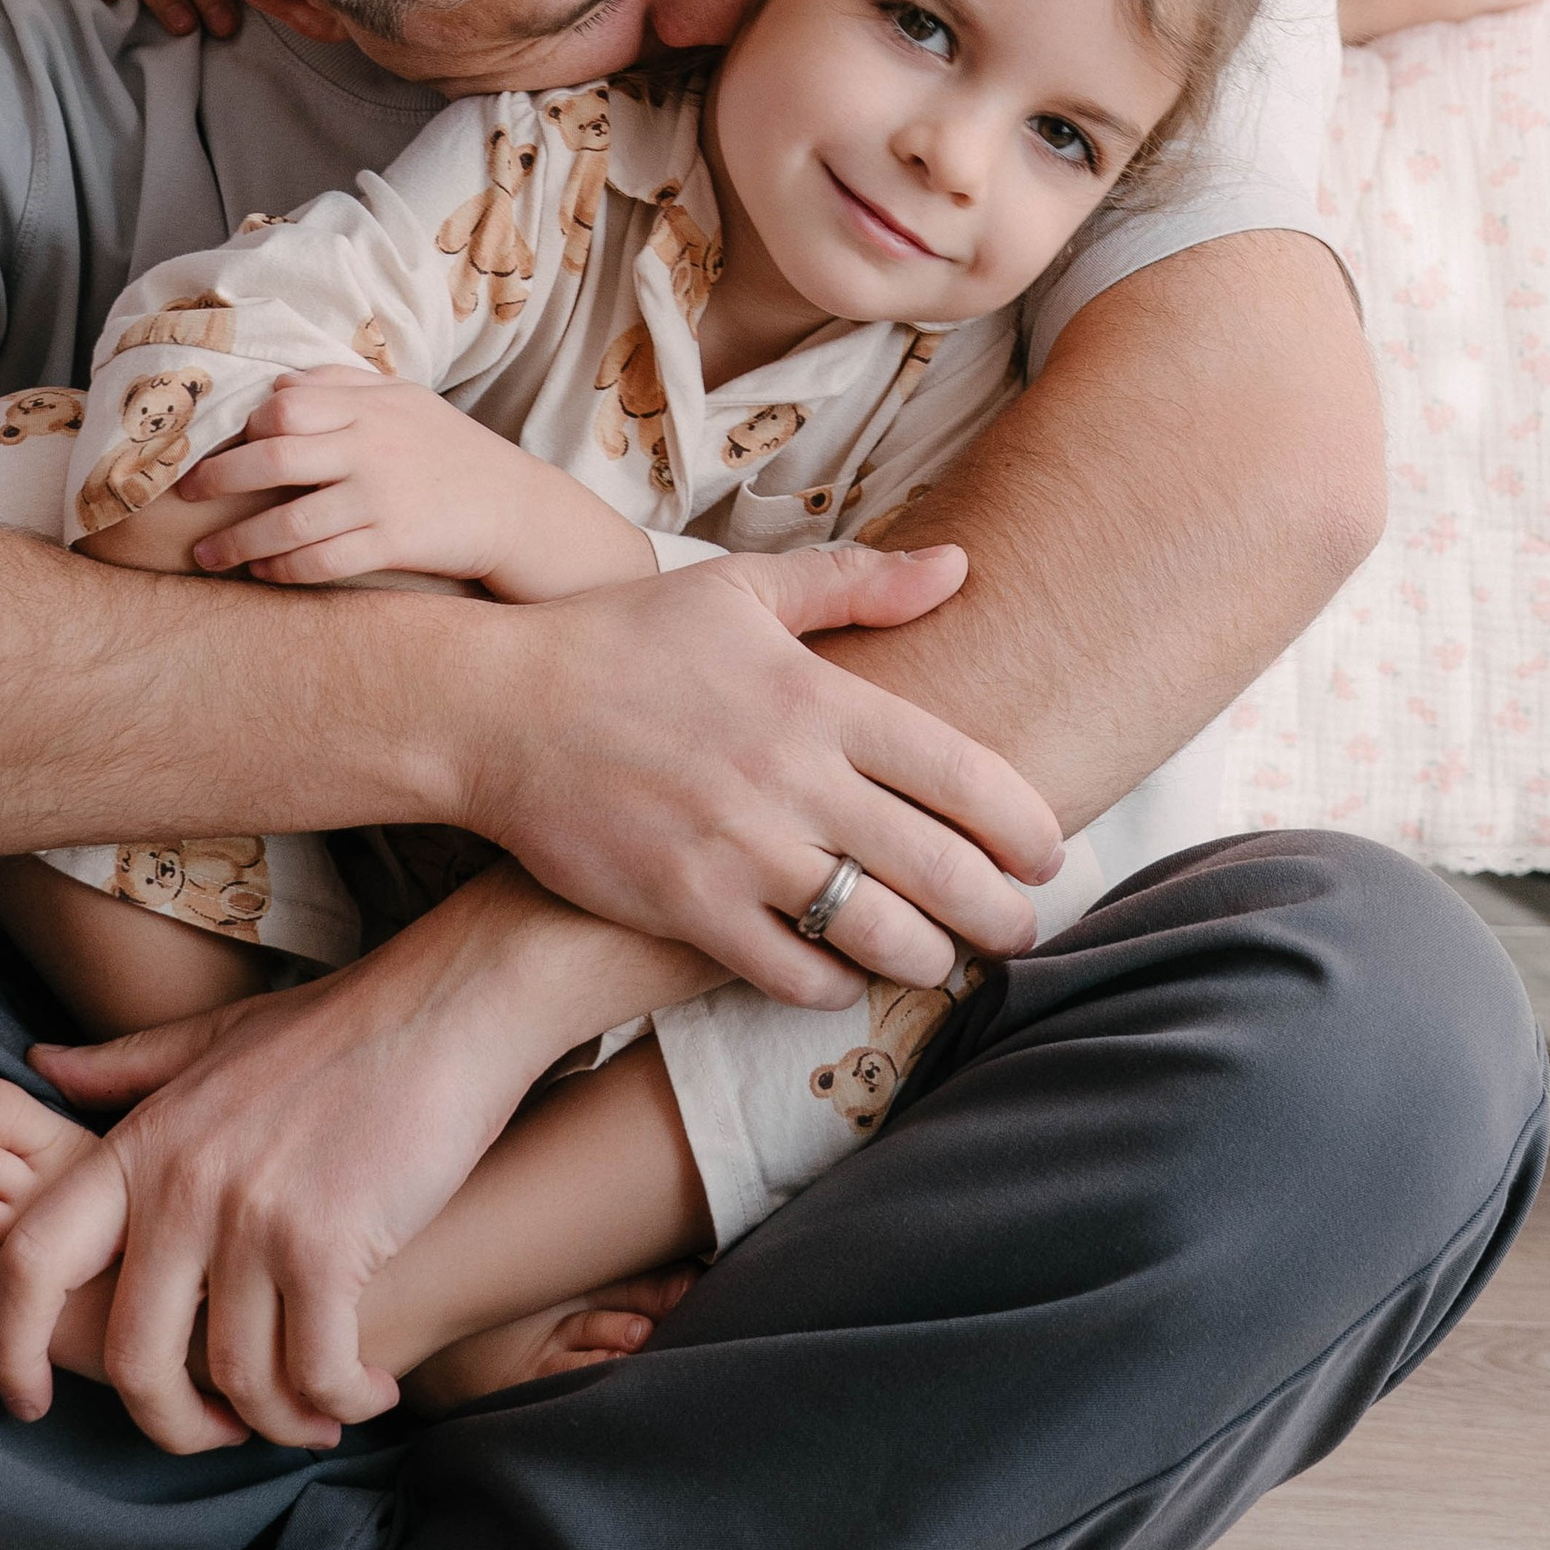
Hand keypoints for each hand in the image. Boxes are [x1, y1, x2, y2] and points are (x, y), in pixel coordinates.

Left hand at [6, 883, 586, 1453]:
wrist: (442, 1010)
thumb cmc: (333, 1030)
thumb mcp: (212, 1039)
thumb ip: (124, 1068)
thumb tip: (41, 1065)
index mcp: (142, 1144)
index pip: (32, 1260)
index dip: (7, 1346)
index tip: (28, 1401)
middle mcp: (183, 1187)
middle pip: (133, 1361)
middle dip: (175, 1425)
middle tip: (218, 1431)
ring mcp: (254, 1218)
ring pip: (236, 1382)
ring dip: (279, 1421)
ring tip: (315, 1410)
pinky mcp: (329, 1246)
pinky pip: (316, 1374)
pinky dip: (342, 1402)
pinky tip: (367, 1390)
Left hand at [180, 368, 659, 597]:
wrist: (516, 506)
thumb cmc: (450, 450)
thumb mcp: (405, 399)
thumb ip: (343, 384)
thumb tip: (277, 384)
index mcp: (370, 403)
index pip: (286, 403)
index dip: (246, 425)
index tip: (218, 446)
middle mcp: (371, 444)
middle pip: (274, 456)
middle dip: (219, 478)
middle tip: (187, 495)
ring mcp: (383, 496)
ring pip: (290, 520)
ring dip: (238, 541)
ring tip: (207, 556)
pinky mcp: (395, 543)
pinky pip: (323, 561)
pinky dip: (285, 569)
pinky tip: (263, 573)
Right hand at [460, 543, 1061, 996]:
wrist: (500, 709)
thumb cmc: (625, 641)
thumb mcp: (740, 590)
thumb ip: (857, 582)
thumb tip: (959, 566)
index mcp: (818, 696)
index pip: (963, 774)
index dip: (1026, 826)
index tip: (1049, 852)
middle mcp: (791, 777)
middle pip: (942, 870)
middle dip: (1003, 914)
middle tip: (1022, 929)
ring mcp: (739, 848)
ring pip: (879, 934)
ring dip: (930, 957)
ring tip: (944, 958)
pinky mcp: (686, 907)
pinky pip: (792, 972)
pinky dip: (834, 983)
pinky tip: (845, 972)